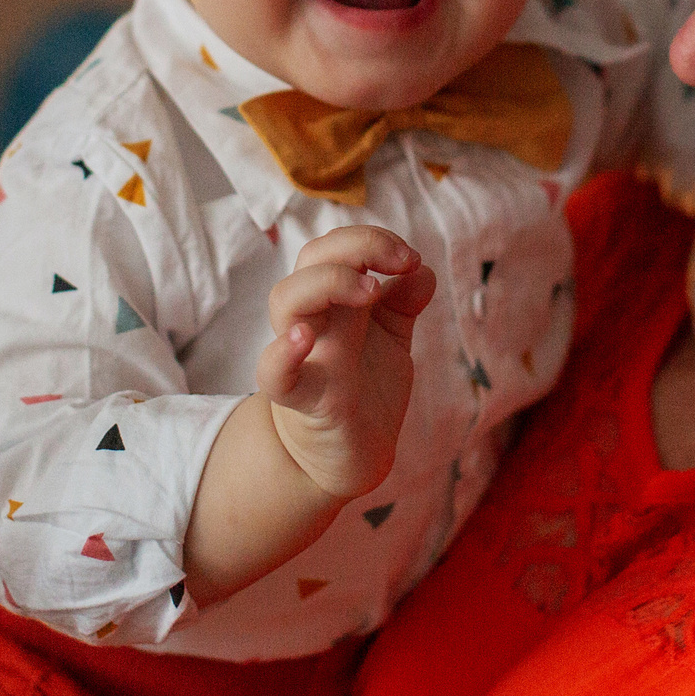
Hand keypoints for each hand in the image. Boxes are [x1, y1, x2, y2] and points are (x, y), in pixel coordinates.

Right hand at [257, 224, 434, 500]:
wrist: (352, 455)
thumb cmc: (366, 386)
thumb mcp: (391, 338)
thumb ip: (403, 302)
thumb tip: (422, 272)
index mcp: (336, 300)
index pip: (337, 247)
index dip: (373, 240)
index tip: (411, 259)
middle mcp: (315, 319)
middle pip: (310, 259)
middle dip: (354, 246)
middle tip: (401, 262)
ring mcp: (304, 356)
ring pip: (286, 300)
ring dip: (326, 283)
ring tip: (369, 291)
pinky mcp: (300, 399)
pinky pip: (272, 373)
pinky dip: (282, 354)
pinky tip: (303, 339)